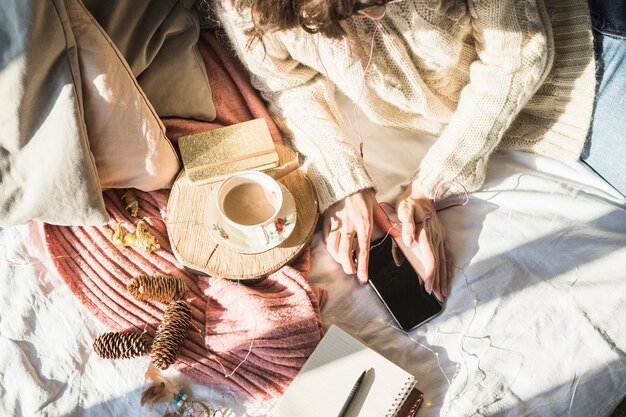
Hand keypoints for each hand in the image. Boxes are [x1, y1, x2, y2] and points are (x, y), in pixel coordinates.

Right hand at [323, 189, 395, 283]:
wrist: (345, 179)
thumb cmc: (362, 193)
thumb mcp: (376, 207)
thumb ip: (386, 223)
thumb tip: (398, 234)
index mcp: (364, 224)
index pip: (363, 251)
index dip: (363, 267)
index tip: (363, 279)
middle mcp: (350, 227)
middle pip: (346, 253)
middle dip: (348, 267)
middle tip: (352, 272)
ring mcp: (337, 225)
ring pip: (334, 249)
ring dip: (339, 260)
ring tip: (344, 264)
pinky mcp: (327, 221)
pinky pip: (327, 239)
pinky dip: (330, 249)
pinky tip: (335, 252)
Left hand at [396, 182, 448, 300]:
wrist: (422, 192)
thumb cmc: (409, 204)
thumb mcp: (404, 211)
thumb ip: (407, 226)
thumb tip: (409, 241)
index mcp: (426, 235)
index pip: (431, 260)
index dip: (431, 275)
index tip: (429, 288)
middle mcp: (436, 238)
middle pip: (440, 265)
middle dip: (440, 282)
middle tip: (440, 298)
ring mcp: (441, 237)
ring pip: (445, 262)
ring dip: (446, 278)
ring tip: (445, 292)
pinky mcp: (441, 236)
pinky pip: (447, 254)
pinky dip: (449, 267)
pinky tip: (449, 275)